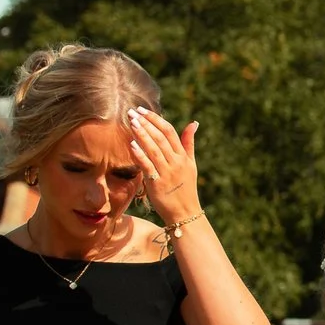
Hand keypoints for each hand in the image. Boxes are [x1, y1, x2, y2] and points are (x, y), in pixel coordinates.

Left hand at [127, 106, 202, 227]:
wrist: (185, 213)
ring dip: (142, 134)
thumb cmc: (186, 188)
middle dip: (145, 123)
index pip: (169, 132)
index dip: (155, 119)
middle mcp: (176, 162)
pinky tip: (131, 144)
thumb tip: (193, 123)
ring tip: (131, 122)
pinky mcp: (157, 184)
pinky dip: (140, 155)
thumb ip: (189, 143)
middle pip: (160, 138)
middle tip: (132, 112)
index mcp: (183, 156)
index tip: (142, 110)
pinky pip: (148, 166)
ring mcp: (167, 173)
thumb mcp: (191, 164)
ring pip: (154, 149)